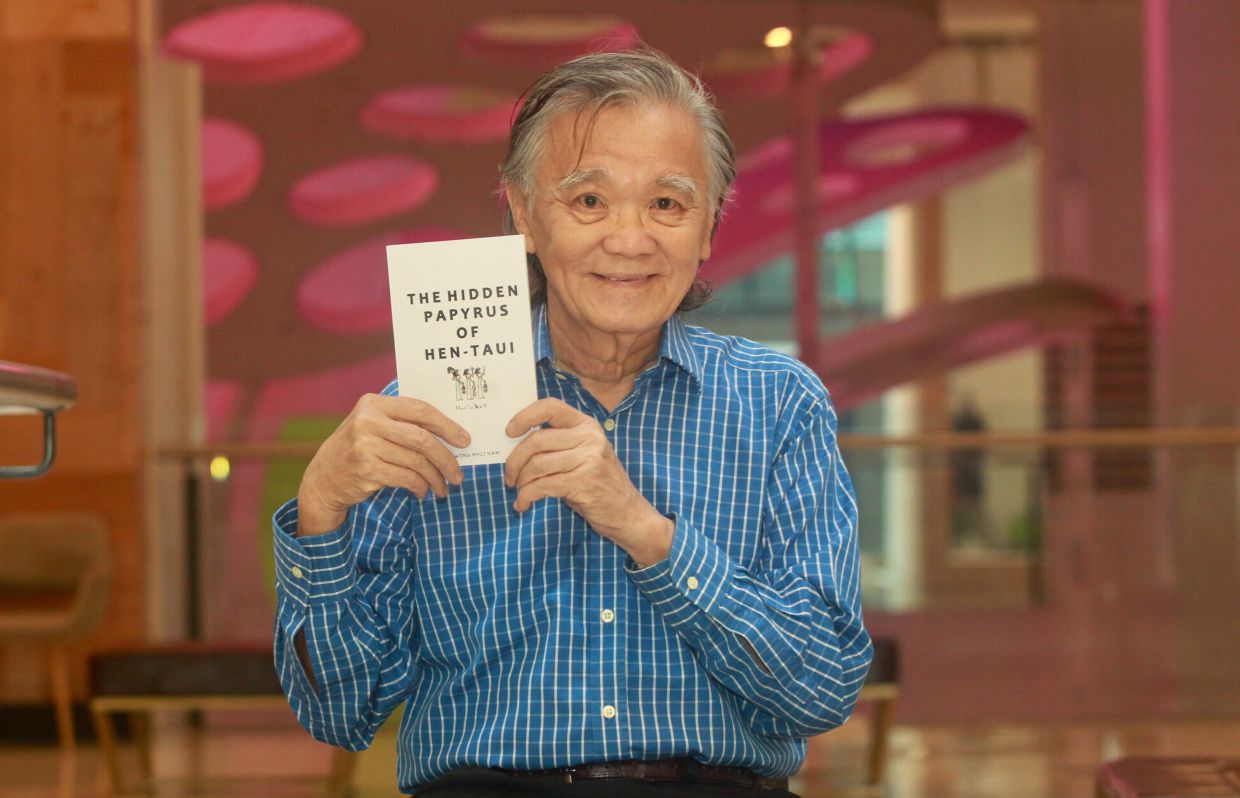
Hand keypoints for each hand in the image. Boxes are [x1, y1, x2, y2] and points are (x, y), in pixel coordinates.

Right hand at [297, 394, 469, 535]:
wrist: (324, 476)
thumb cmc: (359, 447)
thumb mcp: (374, 425)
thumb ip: (403, 423)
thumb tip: (451, 433)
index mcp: (374, 403)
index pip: (420, 410)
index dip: (446, 425)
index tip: (465, 439)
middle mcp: (368, 422)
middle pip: (421, 438)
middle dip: (446, 458)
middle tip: (458, 473)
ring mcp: (365, 446)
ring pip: (416, 461)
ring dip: (435, 477)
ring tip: (443, 486)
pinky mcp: (366, 470)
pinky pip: (405, 478)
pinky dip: (419, 487)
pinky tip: (423, 491)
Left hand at [504, 398, 672, 565]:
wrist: (628, 513)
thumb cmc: (598, 484)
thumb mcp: (583, 455)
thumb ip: (557, 445)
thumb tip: (515, 445)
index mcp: (587, 425)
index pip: (551, 407)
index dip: (525, 416)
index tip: (508, 431)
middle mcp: (589, 438)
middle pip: (536, 441)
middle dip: (514, 461)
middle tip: (509, 477)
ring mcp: (589, 459)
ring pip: (537, 465)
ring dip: (521, 482)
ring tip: (519, 492)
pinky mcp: (584, 482)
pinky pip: (543, 486)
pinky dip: (527, 496)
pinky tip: (523, 504)